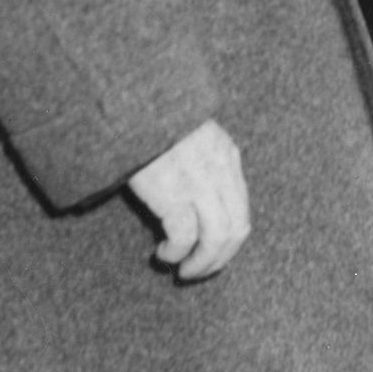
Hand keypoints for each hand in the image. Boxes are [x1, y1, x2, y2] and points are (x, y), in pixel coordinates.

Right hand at [126, 119, 250, 280]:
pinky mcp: (171, 190)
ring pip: (217, 237)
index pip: (241, 210)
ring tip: (182, 270)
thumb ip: (202, 162)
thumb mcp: (189, 134)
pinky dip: (177, 252)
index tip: (209, 255)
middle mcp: (220, 169)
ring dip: (201, 263)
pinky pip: (184, 235)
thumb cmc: (152, 120)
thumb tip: (198, 203)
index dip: (228, 242)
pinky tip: (163, 254)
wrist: (131, 100)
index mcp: (226, 154)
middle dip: (218, 259)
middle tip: (196, 271)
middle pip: (236, 229)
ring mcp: (198, 180)